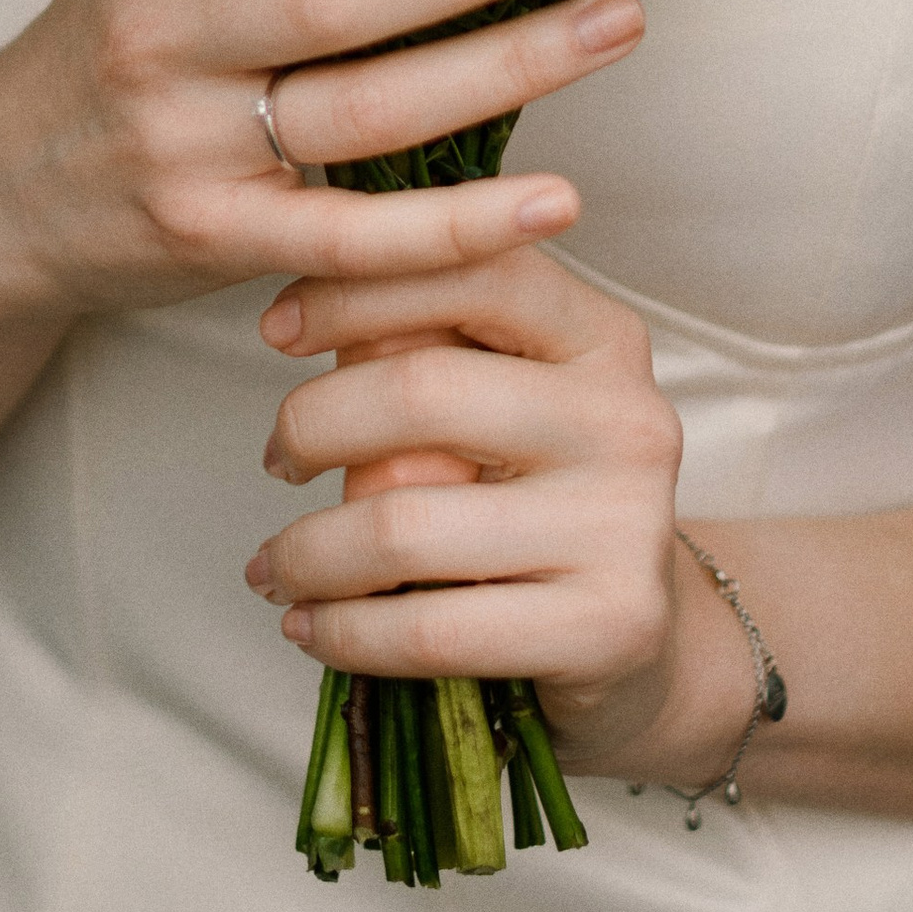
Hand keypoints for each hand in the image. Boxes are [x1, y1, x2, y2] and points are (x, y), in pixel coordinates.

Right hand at [0, 0, 641, 332]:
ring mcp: (183, 147)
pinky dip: (460, 226)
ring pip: (367, 110)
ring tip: (611, 23)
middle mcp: (159, 37)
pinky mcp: (213, 241)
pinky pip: (354, 235)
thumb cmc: (118, 48)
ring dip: (507, 67)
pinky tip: (554, 199)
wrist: (0, 193)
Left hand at [243, 249, 754, 783]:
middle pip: (420, 392)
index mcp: (602, 338)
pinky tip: (313, 627)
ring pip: (404, 525)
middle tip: (278, 460)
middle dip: (311, 424)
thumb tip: (299, 314)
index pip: (468, 273)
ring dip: (307, 552)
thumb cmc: (538, 502)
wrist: (637, 638)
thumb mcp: (505, 402)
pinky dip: (344, 632)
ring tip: (275, 567)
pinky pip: (429, 628)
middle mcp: (627, 418)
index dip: (353, 292)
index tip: (276, 330)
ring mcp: (624, 523)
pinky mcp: (608, 625)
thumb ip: (428, 348)